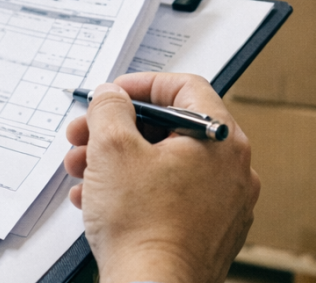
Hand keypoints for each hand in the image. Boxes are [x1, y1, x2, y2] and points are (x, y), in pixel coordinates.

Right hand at [64, 72, 259, 282]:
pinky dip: (135, 190)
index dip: (143, 84)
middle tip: (86, 134)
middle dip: (119, 130)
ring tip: (82, 171)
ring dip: (119, 161)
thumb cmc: (143, 228)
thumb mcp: (113, 149)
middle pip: (171, 128)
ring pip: (165, 164)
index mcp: (221, 139)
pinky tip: (97, 200)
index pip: (186, 87)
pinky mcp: (209, 232)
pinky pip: (170, 196)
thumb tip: (111, 95)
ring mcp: (224, 204)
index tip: (115, 94)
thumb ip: (110, 107)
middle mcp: (232, 169)